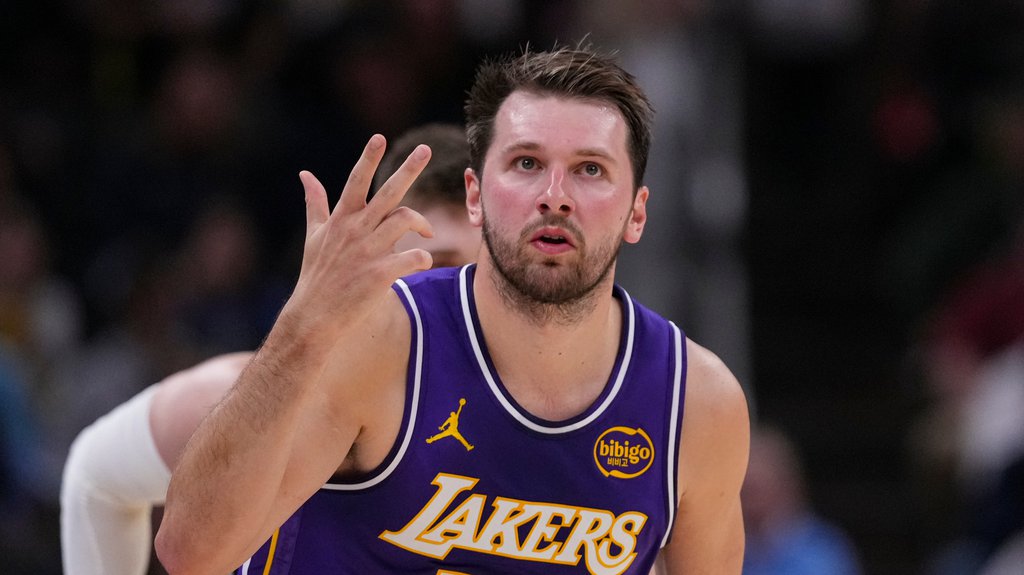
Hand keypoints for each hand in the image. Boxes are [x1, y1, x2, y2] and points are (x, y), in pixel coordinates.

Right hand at [285, 134, 433, 335]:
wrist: (314, 317)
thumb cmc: (316, 275)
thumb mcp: (314, 235)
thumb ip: (315, 203)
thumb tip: (305, 174)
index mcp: (342, 219)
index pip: (356, 181)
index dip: (367, 158)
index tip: (379, 137)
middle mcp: (356, 230)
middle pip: (388, 192)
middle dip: (408, 169)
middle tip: (425, 149)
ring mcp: (368, 252)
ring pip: (405, 220)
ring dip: (422, 223)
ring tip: (426, 233)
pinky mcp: (380, 275)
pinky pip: (413, 257)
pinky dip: (422, 257)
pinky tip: (422, 262)